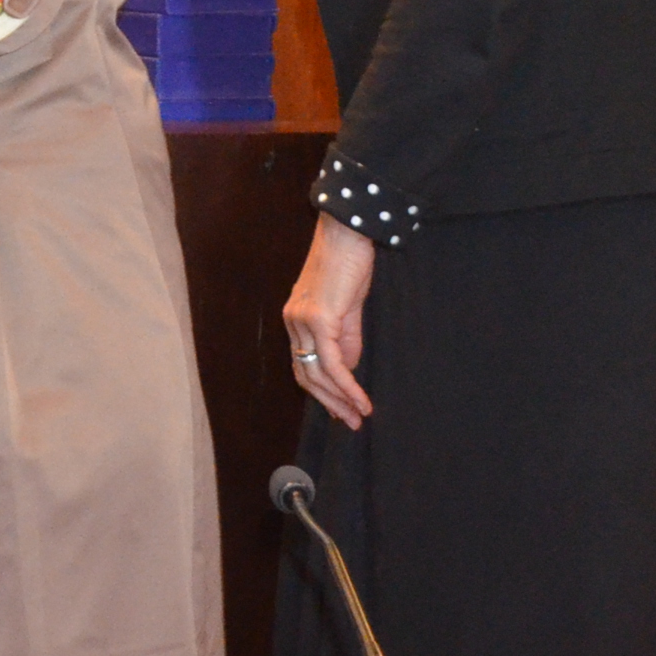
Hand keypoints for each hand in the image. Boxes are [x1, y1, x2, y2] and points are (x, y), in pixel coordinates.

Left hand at [282, 214, 376, 428]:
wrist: (347, 232)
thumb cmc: (349, 264)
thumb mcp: (347, 307)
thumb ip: (346, 338)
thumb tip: (348, 369)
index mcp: (296, 320)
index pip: (303, 365)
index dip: (321, 391)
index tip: (341, 410)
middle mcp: (293, 323)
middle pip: (306, 375)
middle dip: (330, 402)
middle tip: (351, 422)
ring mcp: (302, 321)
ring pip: (318, 374)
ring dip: (340, 400)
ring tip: (359, 417)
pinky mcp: (319, 319)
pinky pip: (333, 363)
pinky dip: (347, 386)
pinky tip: (362, 400)